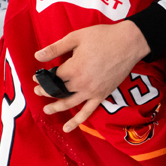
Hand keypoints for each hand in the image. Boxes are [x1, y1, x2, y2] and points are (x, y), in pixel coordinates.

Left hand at [34, 20, 148, 132]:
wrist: (129, 43)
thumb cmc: (103, 37)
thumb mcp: (76, 37)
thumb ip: (55, 48)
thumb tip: (37, 55)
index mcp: (73, 68)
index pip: (53, 77)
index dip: (43, 78)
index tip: (38, 77)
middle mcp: (81, 83)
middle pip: (58, 91)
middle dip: (46, 91)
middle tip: (38, 91)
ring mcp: (91, 91)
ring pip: (69, 103)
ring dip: (56, 107)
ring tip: (47, 110)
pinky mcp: (101, 95)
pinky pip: (87, 112)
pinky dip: (76, 121)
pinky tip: (67, 128)